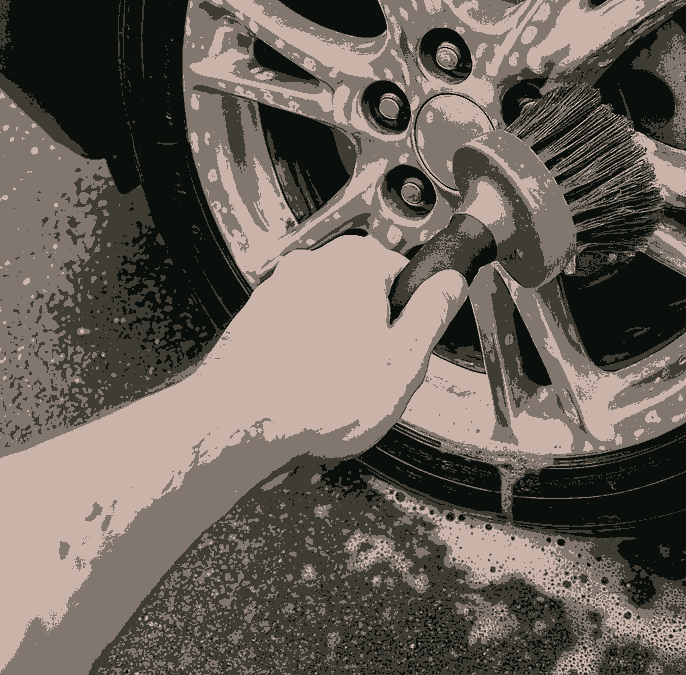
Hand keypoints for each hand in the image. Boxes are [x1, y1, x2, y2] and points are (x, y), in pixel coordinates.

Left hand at [204, 235, 468, 454]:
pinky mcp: (255, 317)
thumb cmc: (314, 396)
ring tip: (334, 390)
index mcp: (358, 262)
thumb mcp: (404, 360)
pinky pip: (297, 335)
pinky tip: (305, 390)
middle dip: (373, 334)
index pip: (407, 275)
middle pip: (367, 294)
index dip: (411, 319)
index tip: (406, 346)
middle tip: (372, 376)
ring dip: (336, 350)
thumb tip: (449, 284)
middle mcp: (315, 264)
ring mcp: (279, 288)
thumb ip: (433, 312)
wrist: (236, 423)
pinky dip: (303, 359)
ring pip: (330, 317)